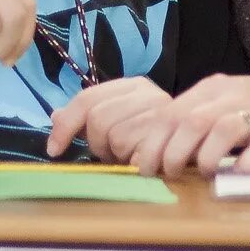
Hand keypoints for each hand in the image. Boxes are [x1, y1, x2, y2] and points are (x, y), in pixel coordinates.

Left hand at [45, 77, 170, 162]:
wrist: (195, 150)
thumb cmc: (150, 139)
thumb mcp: (115, 124)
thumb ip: (87, 116)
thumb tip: (55, 116)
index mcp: (133, 86)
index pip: (87, 98)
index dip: (66, 125)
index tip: (54, 150)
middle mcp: (148, 93)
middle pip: (98, 119)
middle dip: (97, 143)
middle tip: (110, 152)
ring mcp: (161, 115)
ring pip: (115, 138)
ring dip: (117, 155)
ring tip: (130, 156)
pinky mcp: (171, 139)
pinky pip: (135, 156)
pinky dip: (132, 164)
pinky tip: (140, 163)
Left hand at [122, 70, 249, 178]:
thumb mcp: (224, 103)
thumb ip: (195, 120)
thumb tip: (157, 151)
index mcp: (212, 90)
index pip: (170, 112)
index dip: (152, 142)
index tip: (143, 166)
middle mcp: (232, 98)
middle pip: (190, 122)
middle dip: (172, 153)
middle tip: (169, 175)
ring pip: (221, 130)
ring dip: (205, 157)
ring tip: (204, 173)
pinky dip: (246, 162)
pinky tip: (239, 171)